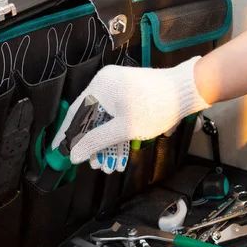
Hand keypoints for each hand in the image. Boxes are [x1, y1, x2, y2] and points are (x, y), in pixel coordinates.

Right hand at [51, 56, 210, 172]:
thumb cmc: (155, 107)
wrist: (187, 90)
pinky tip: (118, 150)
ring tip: (107, 163)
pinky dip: (116, 130)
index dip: (67, 135)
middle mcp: (105, 82)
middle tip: (91, 164)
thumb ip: (96, 142)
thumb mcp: (123, 129)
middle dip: (92, 143)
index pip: (75, 113)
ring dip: (106, 140)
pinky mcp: (130, 91)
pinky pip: (116, 113)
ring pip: (105, 117)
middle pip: (90, 117)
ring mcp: (119, 86)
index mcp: (99, 86)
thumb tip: (73, 155)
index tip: (59, 152)